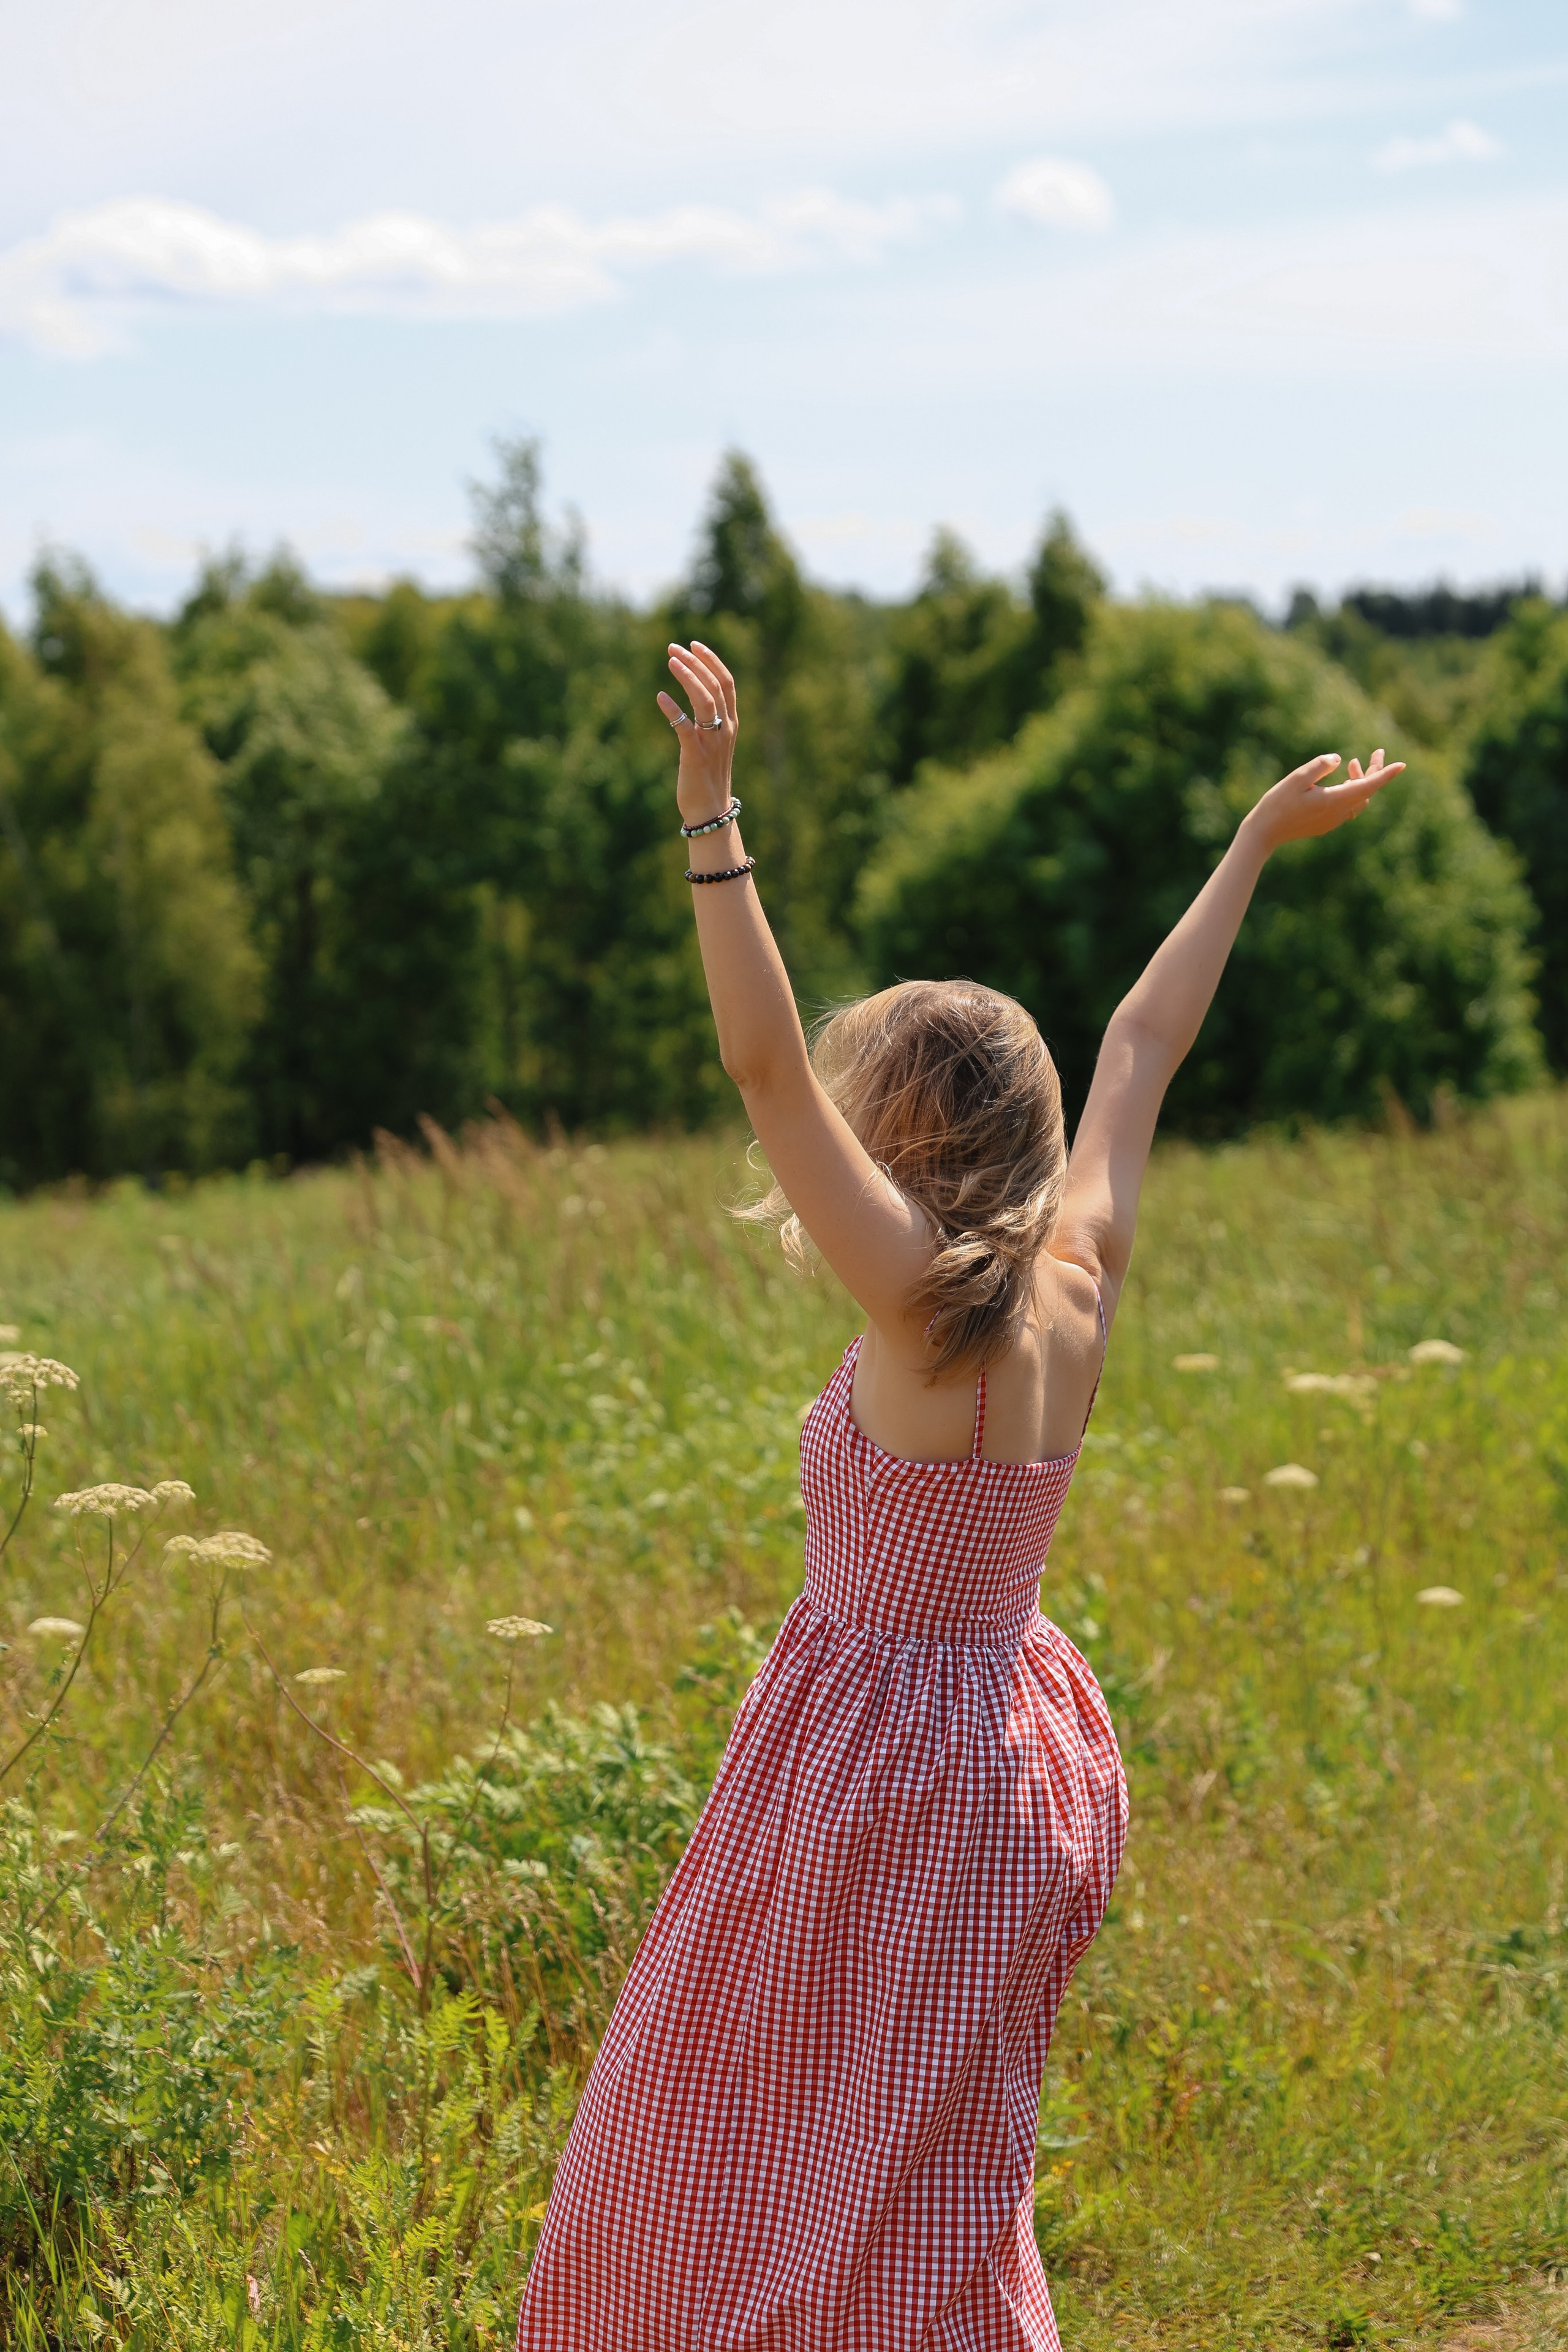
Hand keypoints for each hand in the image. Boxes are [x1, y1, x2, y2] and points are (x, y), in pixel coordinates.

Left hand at [658, 642, 738, 827]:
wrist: (710, 811)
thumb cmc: (707, 778)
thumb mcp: (713, 744)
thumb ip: (707, 721)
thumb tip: (691, 699)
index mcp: (731, 724)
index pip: (726, 683)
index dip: (711, 660)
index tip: (693, 645)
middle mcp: (725, 730)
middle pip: (714, 685)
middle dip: (694, 662)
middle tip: (673, 648)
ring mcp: (712, 742)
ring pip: (705, 700)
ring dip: (687, 676)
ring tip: (670, 661)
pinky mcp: (695, 756)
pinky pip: (684, 727)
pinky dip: (672, 709)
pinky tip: (659, 696)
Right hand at [1243, 748, 1404, 855]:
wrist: (1264, 832)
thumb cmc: (1276, 804)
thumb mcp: (1295, 779)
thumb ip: (1319, 766)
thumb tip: (1338, 759)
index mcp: (1333, 800)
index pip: (1368, 785)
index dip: (1386, 774)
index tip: (1402, 765)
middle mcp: (1338, 813)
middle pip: (1367, 791)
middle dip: (1374, 771)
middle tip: (1377, 751)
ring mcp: (1333, 820)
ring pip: (1359, 799)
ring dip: (1360, 781)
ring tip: (1352, 763)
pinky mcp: (1326, 824)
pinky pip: (1349, 807)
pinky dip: (1352, 791)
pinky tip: (1342, 782)